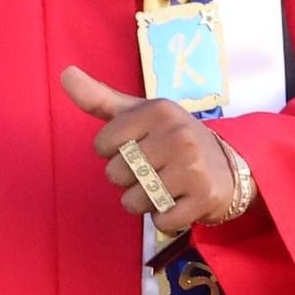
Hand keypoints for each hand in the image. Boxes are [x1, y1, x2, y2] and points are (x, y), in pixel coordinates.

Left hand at [61, 65, 236, 232]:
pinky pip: (161, 221)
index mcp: (157, 111)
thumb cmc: (170, 138)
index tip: (138, 147)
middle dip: (128, 180)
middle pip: (115, 174)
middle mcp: (177, 134)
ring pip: (134, 201)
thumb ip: (98, 98)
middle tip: (155, 170)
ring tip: (166, 186)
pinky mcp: (204, 197)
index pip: (102, 145)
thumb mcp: (138, 114)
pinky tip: (179, 202)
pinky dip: (164, 219)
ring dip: (144, 202)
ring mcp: (192, 166)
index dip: (114, 152)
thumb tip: (65, 73)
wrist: (228, 166)